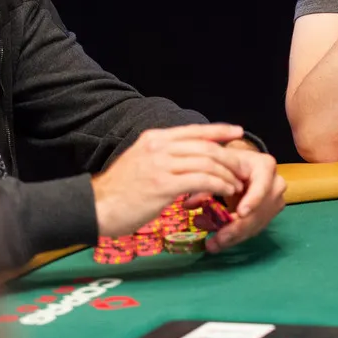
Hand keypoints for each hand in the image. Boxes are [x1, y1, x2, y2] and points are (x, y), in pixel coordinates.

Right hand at [91, 123, 247, 236]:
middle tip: (242, 168)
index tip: (238, 132)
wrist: (95, 207)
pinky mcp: (163, 185)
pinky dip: (217, 184)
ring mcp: (161, 165)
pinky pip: (200, 180)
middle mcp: (159, 147)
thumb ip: (163, 155)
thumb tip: (186, 157)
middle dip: (228, 157)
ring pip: (206, 162)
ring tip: (235, 184)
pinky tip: (223, 191)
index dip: (219, 129)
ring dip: (226, 174)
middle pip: (205, 146)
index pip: (194, 130)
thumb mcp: (141, 161)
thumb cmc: (120, 190)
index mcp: (155, 138)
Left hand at [186, 148, 286, 251]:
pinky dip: (237, 236)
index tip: (241, 213)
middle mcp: (275, 183)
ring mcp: (275, 200)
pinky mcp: (269, 214)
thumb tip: (189, 204)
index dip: (253, 199)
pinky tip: (220, 242)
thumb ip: (206, 183)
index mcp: (265, 166)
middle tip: (218, 239)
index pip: (262, 184)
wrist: (241, 166)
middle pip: (260, 210)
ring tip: (213, 244)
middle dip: (238, 227)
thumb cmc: (228, 164)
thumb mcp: (217, 167)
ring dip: (235, 236)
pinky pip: (255, 229)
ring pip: (257, 223)